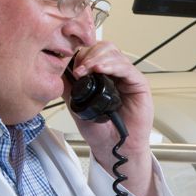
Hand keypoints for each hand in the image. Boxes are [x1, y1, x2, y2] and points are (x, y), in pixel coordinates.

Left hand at [63, 41, 159, 195]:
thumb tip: (56, 71)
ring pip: (114, 54)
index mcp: (101, 75)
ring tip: (87, 70)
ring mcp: (127, 77)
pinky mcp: (139, 84)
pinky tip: (100, 70)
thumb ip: (69, 88)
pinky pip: (127, 68)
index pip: (92, 51)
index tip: (68, 63)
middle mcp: (115, 73)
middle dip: (88, 53)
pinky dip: (113, 66)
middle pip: (104, 48)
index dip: (80, 53)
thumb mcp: (76, 106)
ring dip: (98, 58)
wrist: (113, 148)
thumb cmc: (100, 130)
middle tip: (78, 68)